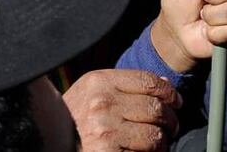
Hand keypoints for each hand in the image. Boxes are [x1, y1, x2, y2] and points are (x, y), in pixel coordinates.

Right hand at [62, 69, 181, 151]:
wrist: (50, 140)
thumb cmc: (74, 117)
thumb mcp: (92, 92)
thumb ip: (123, 86)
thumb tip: (164, 83)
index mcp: (98, 82)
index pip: (148, 81)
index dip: (169, 92)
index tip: (175, 101)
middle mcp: (102, 103)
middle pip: (156, 108)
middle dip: (170, 120)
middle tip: (170, 126)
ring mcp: (106, 130)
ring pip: (155, 134)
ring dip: (162, 141)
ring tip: (157, 142)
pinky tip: (142, 151)